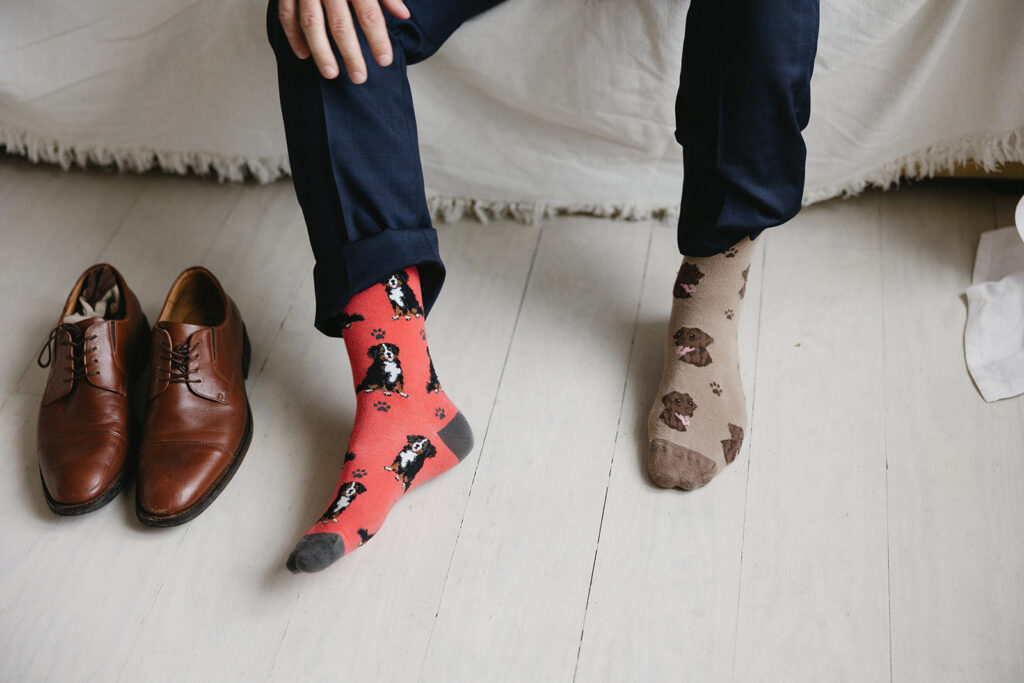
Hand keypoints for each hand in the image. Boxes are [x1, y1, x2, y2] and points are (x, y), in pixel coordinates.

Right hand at [278, 0, 410, 83]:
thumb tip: (403, 15)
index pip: (368, 13)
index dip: (378, 39)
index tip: (385, 60)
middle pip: (341, 25)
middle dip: (351, 54)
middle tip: (359, 78)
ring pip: (311, 24)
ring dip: (321, 52)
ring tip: (331, 74)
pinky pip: (287, 15)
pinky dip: (293, 37)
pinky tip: (304, 55)